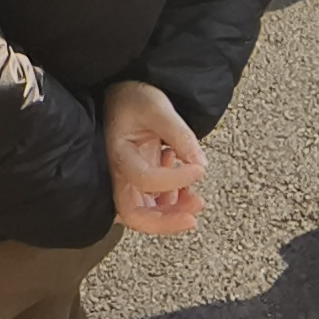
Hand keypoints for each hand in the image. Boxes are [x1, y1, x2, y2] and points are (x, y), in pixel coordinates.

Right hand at [102, 81, 207, 235]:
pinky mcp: (140, 182)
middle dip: (165, 221)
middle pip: (133, 214)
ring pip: (144, 214)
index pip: (143, 178)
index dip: (174, 179)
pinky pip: (153, 204)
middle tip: (191, 218)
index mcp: (118, 154)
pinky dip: (172, 204)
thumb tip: (200, 163)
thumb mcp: (157, 107)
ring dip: (172, 215)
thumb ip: (180, 135)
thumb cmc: (131, 99)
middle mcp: (119, 173)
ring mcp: (129, 180)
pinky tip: (184, 188)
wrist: (121, 97)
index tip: (198, 169)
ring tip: (195, 200)